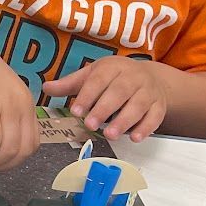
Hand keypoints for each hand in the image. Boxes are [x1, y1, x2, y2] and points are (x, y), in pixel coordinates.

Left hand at [43, 57, 165, 143]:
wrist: (150, 77)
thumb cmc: (114, 78)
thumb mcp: (93, 75)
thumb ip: (70, 84)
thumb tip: (45, 88)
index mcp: (113, 67)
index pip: (98, 80)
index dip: (87, 95)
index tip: (76, 111)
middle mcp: (133, 77)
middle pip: (119, 92)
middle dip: (104, 109)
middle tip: (90, 125)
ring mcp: (149, 91)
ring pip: (138, 105)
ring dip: (124, 121)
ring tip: (110, 135)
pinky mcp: (160, 106)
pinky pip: (155, 117)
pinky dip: (146, 128)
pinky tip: (134, 138)